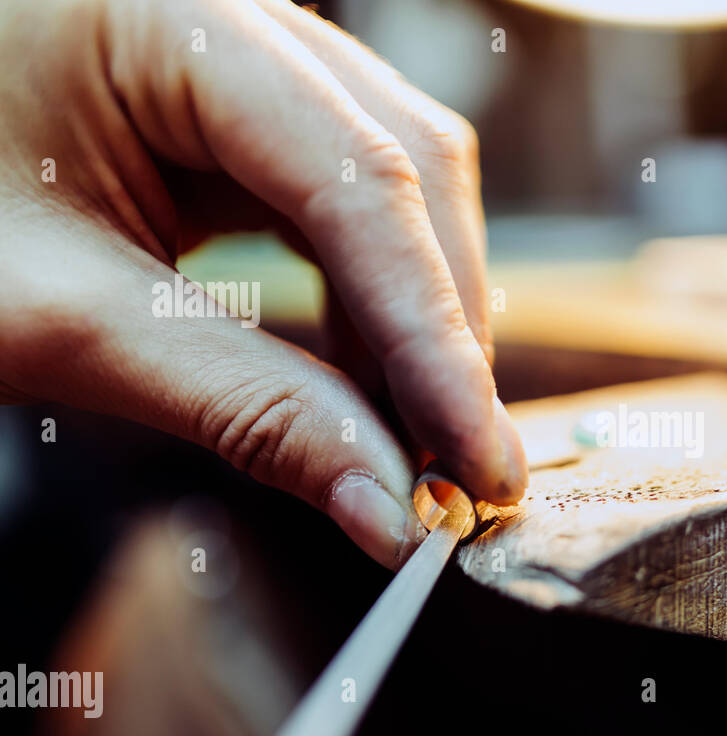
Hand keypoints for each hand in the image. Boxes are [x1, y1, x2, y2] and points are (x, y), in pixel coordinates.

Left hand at [0, 0, 527, 567]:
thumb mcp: (57, 321)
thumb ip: (240, 406)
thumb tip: (386, 505)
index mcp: (172, 15)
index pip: (360, 180)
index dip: (432, 335)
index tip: (478, 461)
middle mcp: (234, 19)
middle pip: (406, 174)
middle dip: (443, 335)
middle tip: (466, 474)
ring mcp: (245, 65)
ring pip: (398, 191)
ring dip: (421, 326)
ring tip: (425, 447)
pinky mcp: (241, 121)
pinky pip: (349, 209)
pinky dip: (374, 308)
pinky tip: (378, 390)